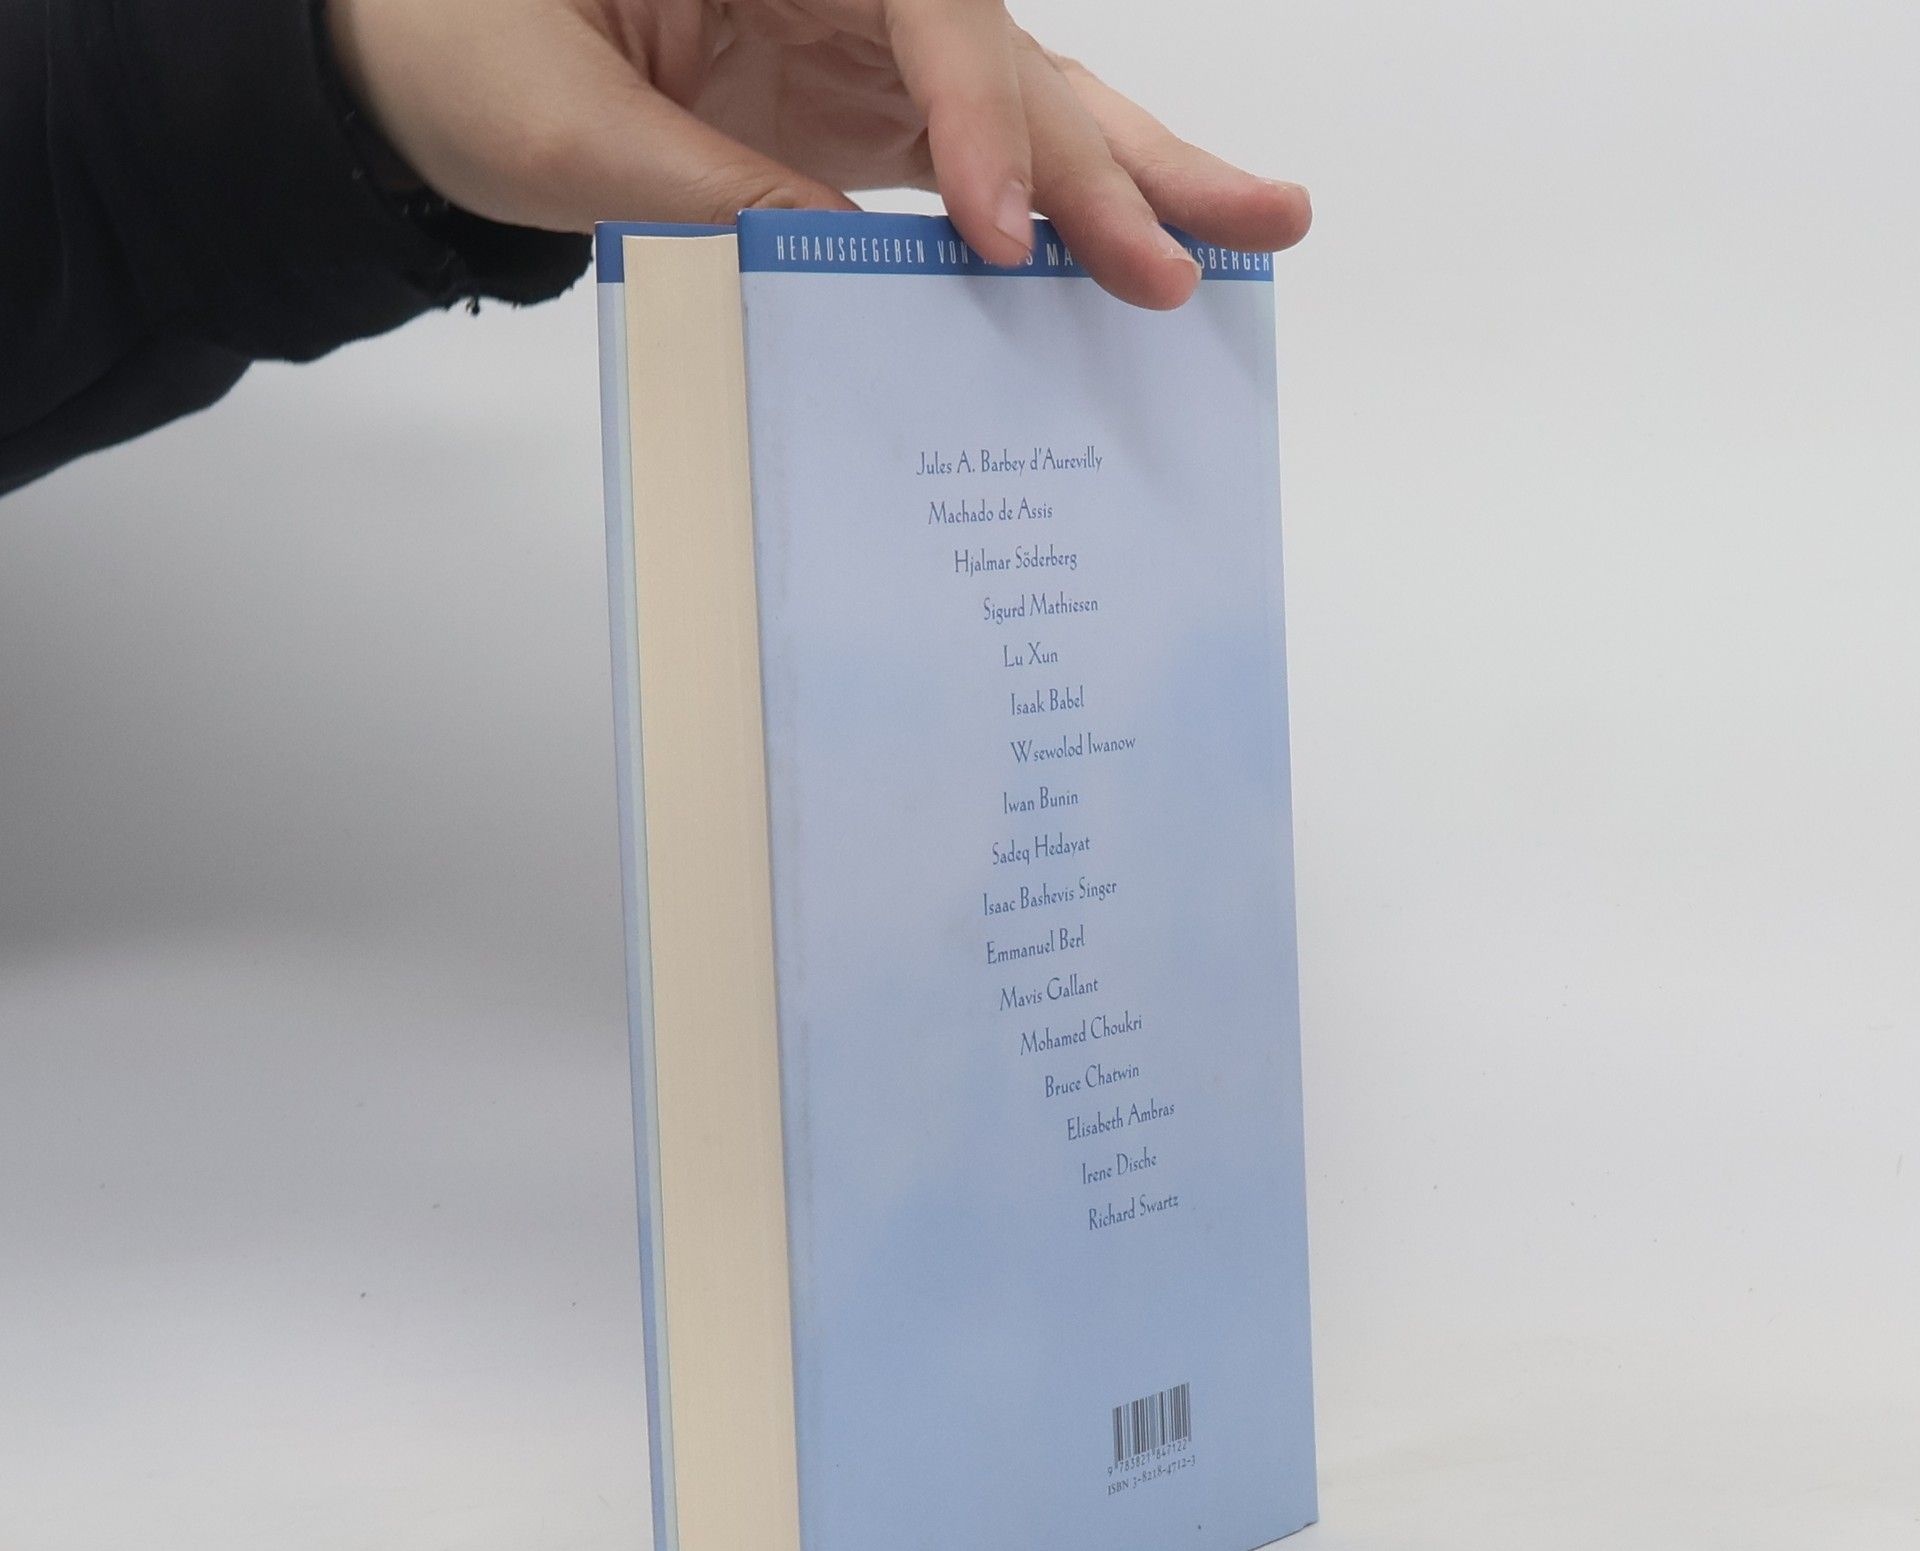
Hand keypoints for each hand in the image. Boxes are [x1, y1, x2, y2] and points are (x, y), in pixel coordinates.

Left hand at [325, 0, 1310, 309]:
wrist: (416, 60)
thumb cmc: (455, 45)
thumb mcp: (564, 132)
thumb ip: (710, 201)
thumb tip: (845, 279)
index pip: (927, 4)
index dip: (981, 116)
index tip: (1006, 233)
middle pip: (1008, 48)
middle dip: (1109, 156)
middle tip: (1219, 235)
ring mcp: (861, 42)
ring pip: (1027, 96)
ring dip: (1135, 172)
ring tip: (1259, 222)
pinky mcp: (861, 108)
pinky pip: (982, 155)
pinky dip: (1062, 209)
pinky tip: (1137, 248)